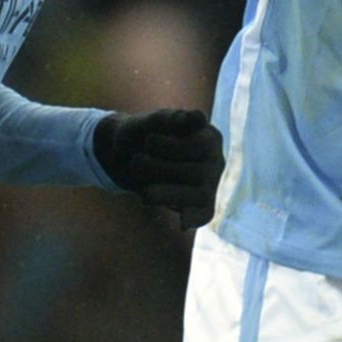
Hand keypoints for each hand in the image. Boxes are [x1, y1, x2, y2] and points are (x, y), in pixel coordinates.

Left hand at [93, 109, 224, 228]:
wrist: (127, 154)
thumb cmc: (142, 134)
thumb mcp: (150, 123)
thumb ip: (172, 120)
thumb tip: (200, 118)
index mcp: (209, 136)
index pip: (199, 146)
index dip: (168, 146)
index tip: (148, 140)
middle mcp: (215, 160)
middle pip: (197, 173)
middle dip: (161, 170)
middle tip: (137, 161)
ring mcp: (210, 184)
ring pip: (197, 195)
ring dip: (166, 194)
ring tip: (143, 190)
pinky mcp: (201, 204)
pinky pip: (203, 213)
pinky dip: (194, 218)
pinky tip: (183, 224)